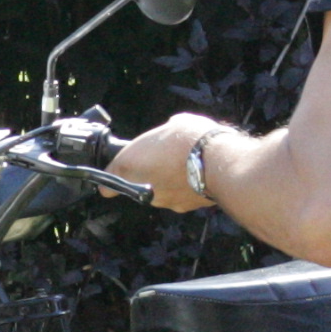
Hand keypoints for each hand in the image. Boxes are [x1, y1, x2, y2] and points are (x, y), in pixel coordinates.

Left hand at [109, 112, 228, 213]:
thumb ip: (163, 135)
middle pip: (137, 183)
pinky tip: (198, 177)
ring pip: (159, 192)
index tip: (114, 176)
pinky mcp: (183, 208)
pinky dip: (185, 190)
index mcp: (130, 163)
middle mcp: (142, 186)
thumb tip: (170, 134)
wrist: (222, 164)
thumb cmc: (193, 138)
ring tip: (186, 166)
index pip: (109, 179)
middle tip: (164, 159)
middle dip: (148, 174)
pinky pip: (179, 197)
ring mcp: (163, 200)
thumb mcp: (174, 124)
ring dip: (167, 183)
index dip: (110, 178)